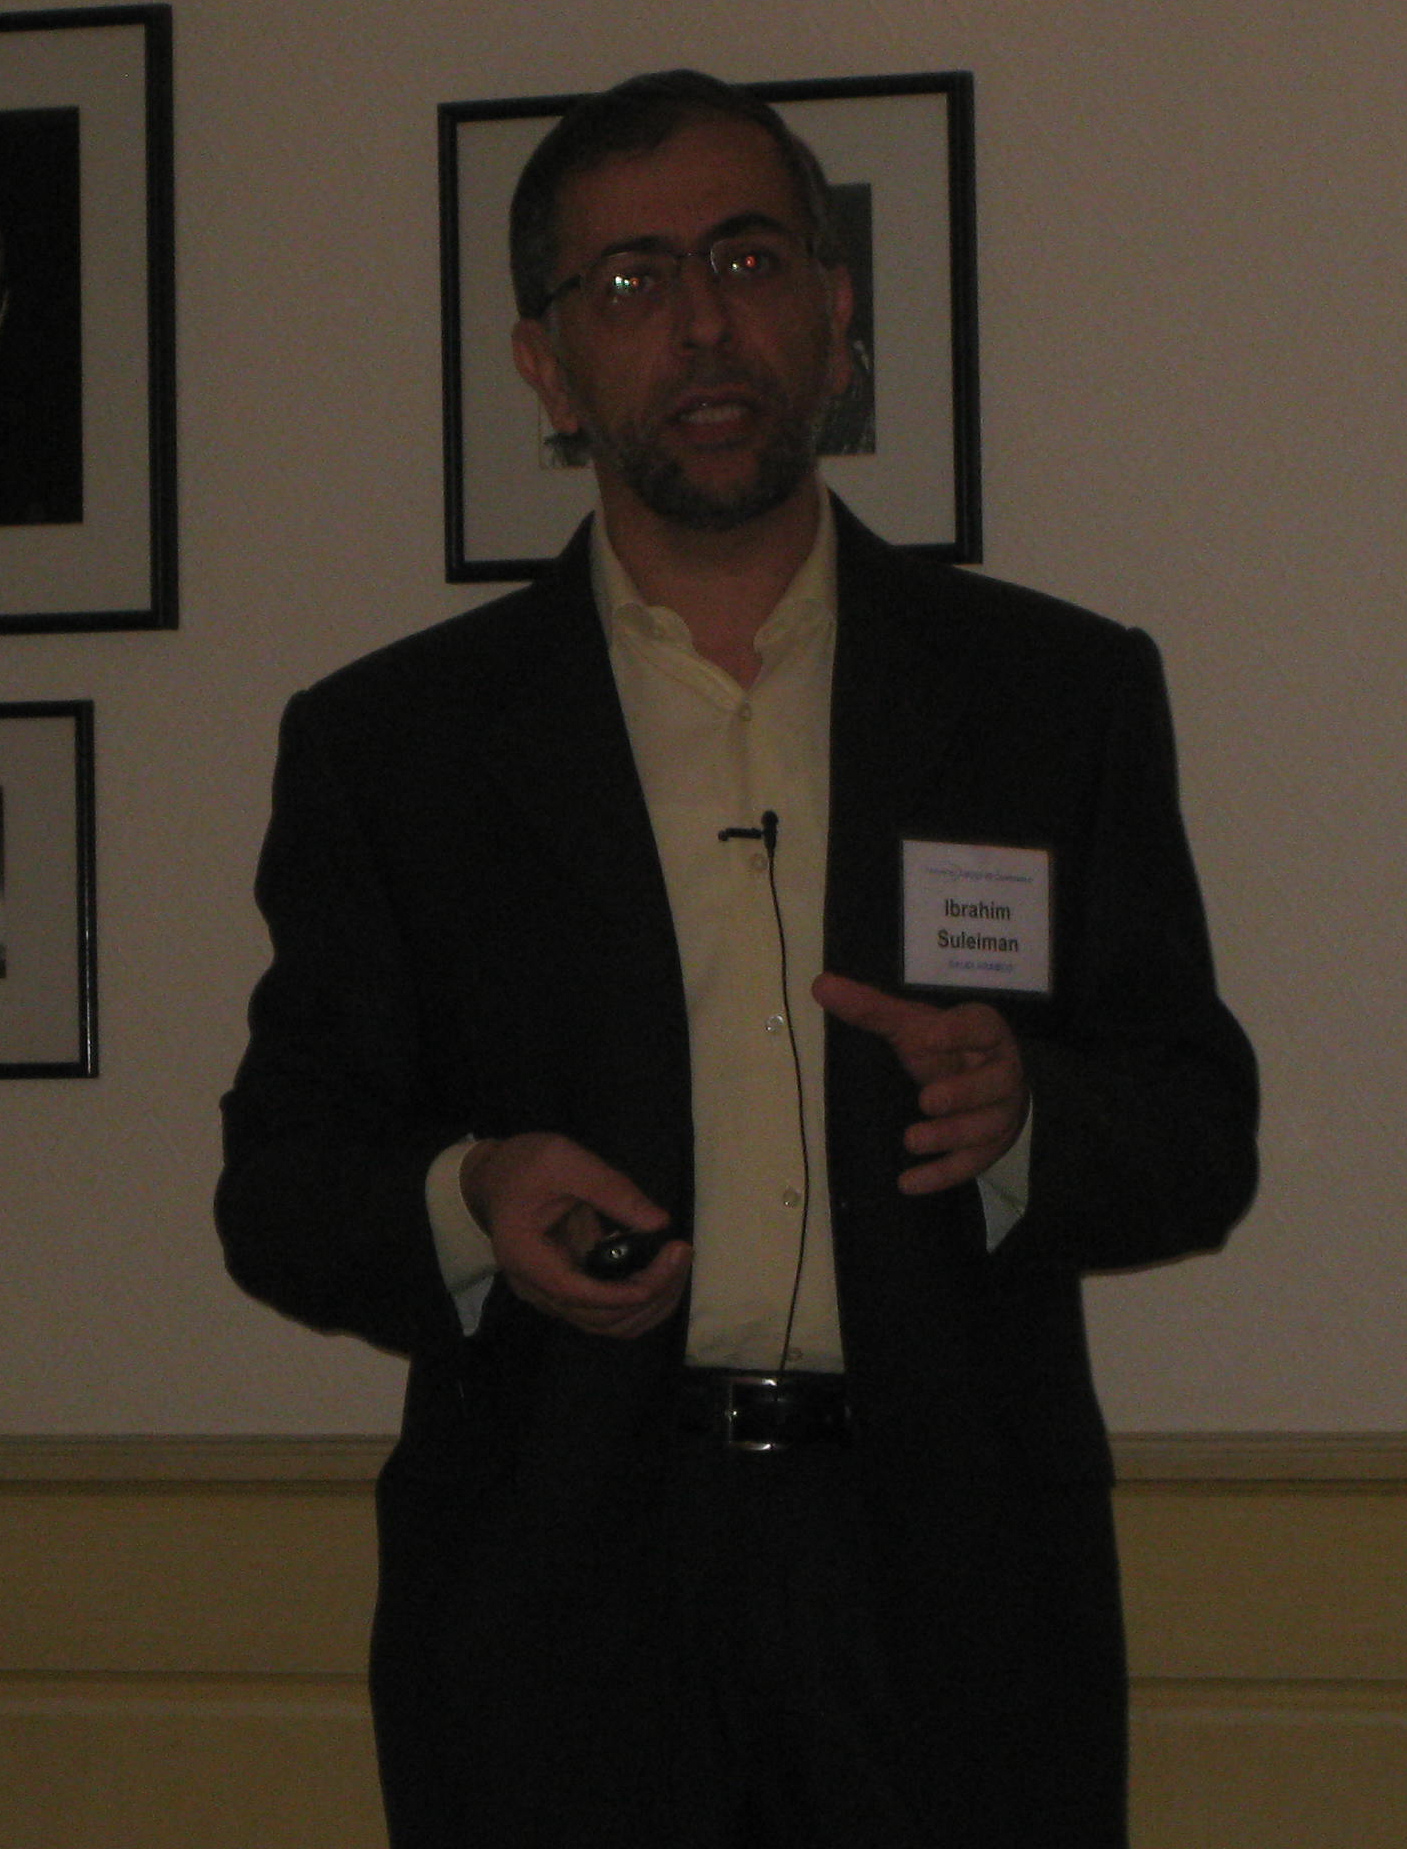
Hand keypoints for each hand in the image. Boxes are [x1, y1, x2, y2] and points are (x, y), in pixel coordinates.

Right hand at [459, 1133, 689, 1336]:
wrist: (497, 1178)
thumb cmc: (525, 1165)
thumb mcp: (566, 1161)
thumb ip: (612, 1190)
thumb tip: (659, 1223)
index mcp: (527, 1257)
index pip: (576, 1293)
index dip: (623, 1292)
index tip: (665, 1268)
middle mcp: (537, 1288)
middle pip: (598, 1318)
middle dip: (649, 1293)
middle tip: (681, 1252)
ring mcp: (552, 1294)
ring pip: (606, 1323)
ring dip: (649, 1303)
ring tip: (677, 1262)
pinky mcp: (569, 1290)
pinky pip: (607, 1311)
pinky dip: (639, 1300)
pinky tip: (661, 1271)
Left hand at [812, 972, 1028, 1194]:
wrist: (977, 1081)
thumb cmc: (943, 1049)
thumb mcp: (909, 1026)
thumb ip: (870, 1008)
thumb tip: (820, 986)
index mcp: (986, 1032)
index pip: (980, 1026)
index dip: (957, 1032)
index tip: (926, 1035)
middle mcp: (1003, 1071)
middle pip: (996, 1082)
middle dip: (963, 1093)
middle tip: (927, 1100)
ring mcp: (1002, 1112)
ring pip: (988, 1128)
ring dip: (951, 1136)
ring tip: (912, 1140)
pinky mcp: (992, 1147)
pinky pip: (973, 1164)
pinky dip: (942, 1175)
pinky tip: (909, 1184)